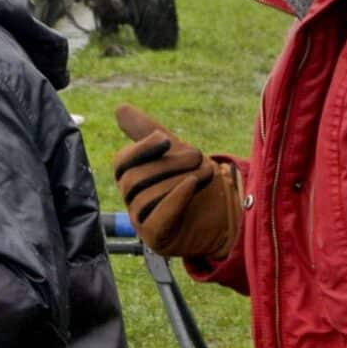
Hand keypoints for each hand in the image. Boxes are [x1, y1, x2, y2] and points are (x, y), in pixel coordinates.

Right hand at [110, 104, 242, 260]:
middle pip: (135, 179)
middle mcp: (133, 201)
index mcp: (132, 179)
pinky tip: (190, 185)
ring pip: (146, 198)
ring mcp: (142, 222)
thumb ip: (147, 132)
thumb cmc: (198, 182)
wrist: (227, 215)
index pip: (121, 163)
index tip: (165, 139)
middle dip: (169, 164)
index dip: (141, 149)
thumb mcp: (175, 152)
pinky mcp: (157, 239)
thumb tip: (119, 108)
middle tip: (199, 156)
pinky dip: (174, 200)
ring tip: (206, 172)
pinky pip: (156, 220)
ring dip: (179, 180)